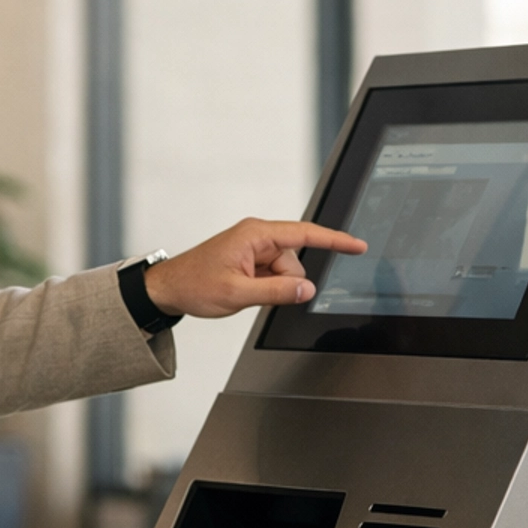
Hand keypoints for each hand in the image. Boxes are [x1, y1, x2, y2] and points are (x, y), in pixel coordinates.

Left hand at [143, 219, 365, 319]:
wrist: (169, 288)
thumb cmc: (194, 284)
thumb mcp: (238, 293)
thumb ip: (276, 292)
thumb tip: (307, 290)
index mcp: (256, 235)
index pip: (306, 235)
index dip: (335, 240)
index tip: (357, 245)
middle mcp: (258, 237)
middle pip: (296, 263)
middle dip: (284, 283)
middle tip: (253, 292)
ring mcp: (255, 249)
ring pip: (287, 274)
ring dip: (273, 288)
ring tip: (243, 291)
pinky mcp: (252, 261)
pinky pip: (274, 277)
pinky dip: (266, 288)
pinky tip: (244, 290)